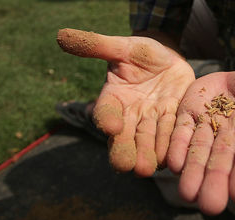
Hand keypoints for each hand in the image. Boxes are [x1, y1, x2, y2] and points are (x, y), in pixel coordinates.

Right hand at [57, 28, 194, 176]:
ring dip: (147, 154)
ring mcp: (151, 120)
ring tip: (146, 169)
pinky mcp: (172, 120)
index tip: (111, 127)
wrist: (168, 60)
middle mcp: (130, 115)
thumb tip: (61, 36)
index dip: (106, 119)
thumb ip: (97, 45)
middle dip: (124, 151)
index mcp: (113, 98)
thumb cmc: (142, 52)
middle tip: (126, 165)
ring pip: (147, 140)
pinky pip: (171, 133)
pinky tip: (172, 158)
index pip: (105, 111)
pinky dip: (170, 145)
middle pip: (124, 137)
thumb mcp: (123, 47)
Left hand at [167, 71, 234, 214]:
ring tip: (187, 194)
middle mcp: (226, 135)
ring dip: (193, 173)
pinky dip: (177, 149)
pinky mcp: (185, 118)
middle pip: (221, 160)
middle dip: (215, 182)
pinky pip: (180, 134)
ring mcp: (204, 128)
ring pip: (198, 152)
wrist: (225, 79)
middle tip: (210, 206)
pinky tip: (173, 165)